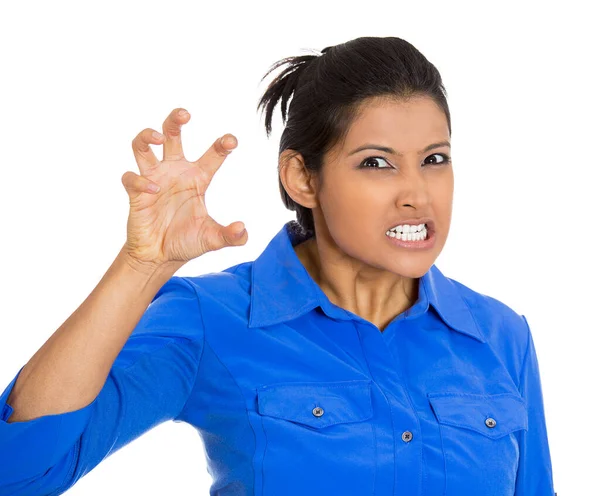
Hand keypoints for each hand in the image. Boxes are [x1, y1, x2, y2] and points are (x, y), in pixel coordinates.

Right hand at [121, 108, 246, 269]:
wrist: (159, 257)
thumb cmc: (186, 242)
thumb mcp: (212, 239)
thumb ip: (230, 236)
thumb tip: (242, 230)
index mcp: (197, 178)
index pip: (212, 155)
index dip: (221, 145)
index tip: (231, 140)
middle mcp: (175, 172)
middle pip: (172, 135)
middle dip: (175, 120)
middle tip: (185, 114)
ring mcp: (154, 179)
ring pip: (143, 145)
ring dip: (147, 136)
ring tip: (158, 138)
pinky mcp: (136, 193)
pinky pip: (132, 178)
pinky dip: (140, 180)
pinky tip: (153, 189)